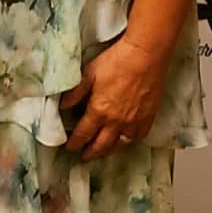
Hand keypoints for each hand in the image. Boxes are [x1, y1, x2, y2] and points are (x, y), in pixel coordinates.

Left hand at [60, 36, 168, 161]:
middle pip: (101, 146)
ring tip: (101, 152)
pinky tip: (123, 142)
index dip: (74, 143)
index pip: (83, 134)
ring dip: (108, 151)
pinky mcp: (148, 118)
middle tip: (83, 156)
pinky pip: (137, 138)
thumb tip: (62, 106)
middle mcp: (116, 122)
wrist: (145, 56)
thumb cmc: (118, 61)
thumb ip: (75, 93)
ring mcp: (134, 122)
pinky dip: (127, 143)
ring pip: (119, 146)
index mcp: (99, 111)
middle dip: (90, 153)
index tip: (69, 147)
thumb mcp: (88, 74)